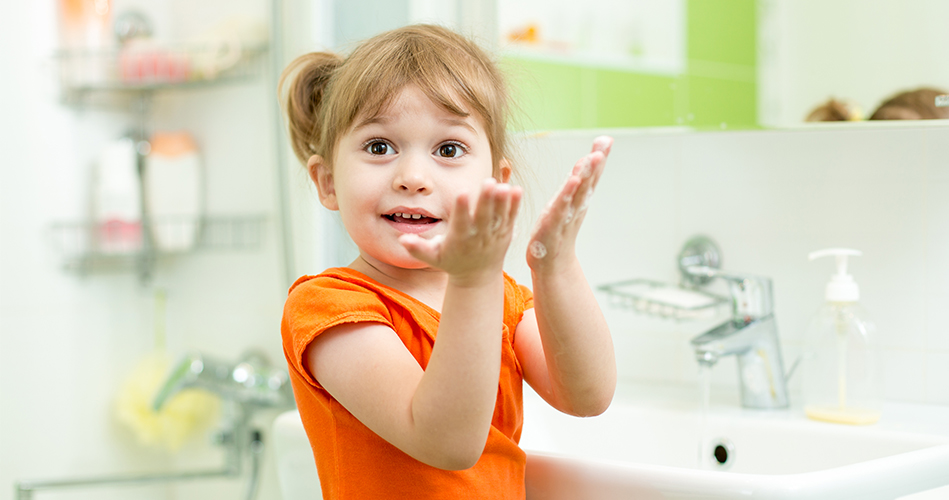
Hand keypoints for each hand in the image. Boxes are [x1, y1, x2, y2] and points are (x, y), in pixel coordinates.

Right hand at [399, 178, 521, 285]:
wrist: (477, 277)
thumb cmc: (451, 262)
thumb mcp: (432, 258)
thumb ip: (417, 248)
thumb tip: (402, 240)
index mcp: (460, 240)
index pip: (461, 223)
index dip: (462, 209)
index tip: (462, 193)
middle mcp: (478, 237)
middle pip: (483, 217)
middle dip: (486, 200)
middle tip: (489, 182)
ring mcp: (494, 235)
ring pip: (499, 216)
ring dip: (503, 201)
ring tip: (504, 185)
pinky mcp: (505, 233)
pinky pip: (511, 218)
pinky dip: (515, 205)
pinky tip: (517, 189)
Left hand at [527, 136, 611, 271]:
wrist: (552, 262)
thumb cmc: (559, 228)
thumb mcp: (569, 201)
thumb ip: (579, 181)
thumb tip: (590, 157)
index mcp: (580, 199)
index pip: (592, 176)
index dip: (600, 158)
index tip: (607, 140)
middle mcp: (577, 206)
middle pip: (589, 182)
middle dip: (596, 163)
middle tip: (604, 145)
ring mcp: (566, 216)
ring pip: (578, 193)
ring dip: (585, 175)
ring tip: (591, 158)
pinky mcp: (553, 225)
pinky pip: (561, 208)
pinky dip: (567, 195)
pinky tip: (572, 182)